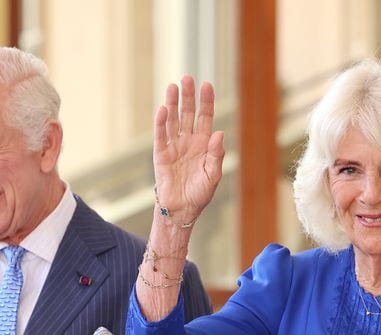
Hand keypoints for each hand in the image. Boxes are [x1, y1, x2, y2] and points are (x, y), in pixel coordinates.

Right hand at [152, 76, 224, 226]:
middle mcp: (188, 141)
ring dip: (172, 104)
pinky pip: (160, 136)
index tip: (206, 85)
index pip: (205, 117)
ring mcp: (173, 146)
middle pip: (187, 113)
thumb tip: (219, 133)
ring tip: (173, 87)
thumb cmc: (200, 195)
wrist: (181, 211)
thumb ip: (216, 155)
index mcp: (203, 145)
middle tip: (187, 78)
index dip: (206, 102)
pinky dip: (161, 123)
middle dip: (188, 96)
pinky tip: (162, 109)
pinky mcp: (160, 155)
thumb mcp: (213, 175)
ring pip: (172, 120)